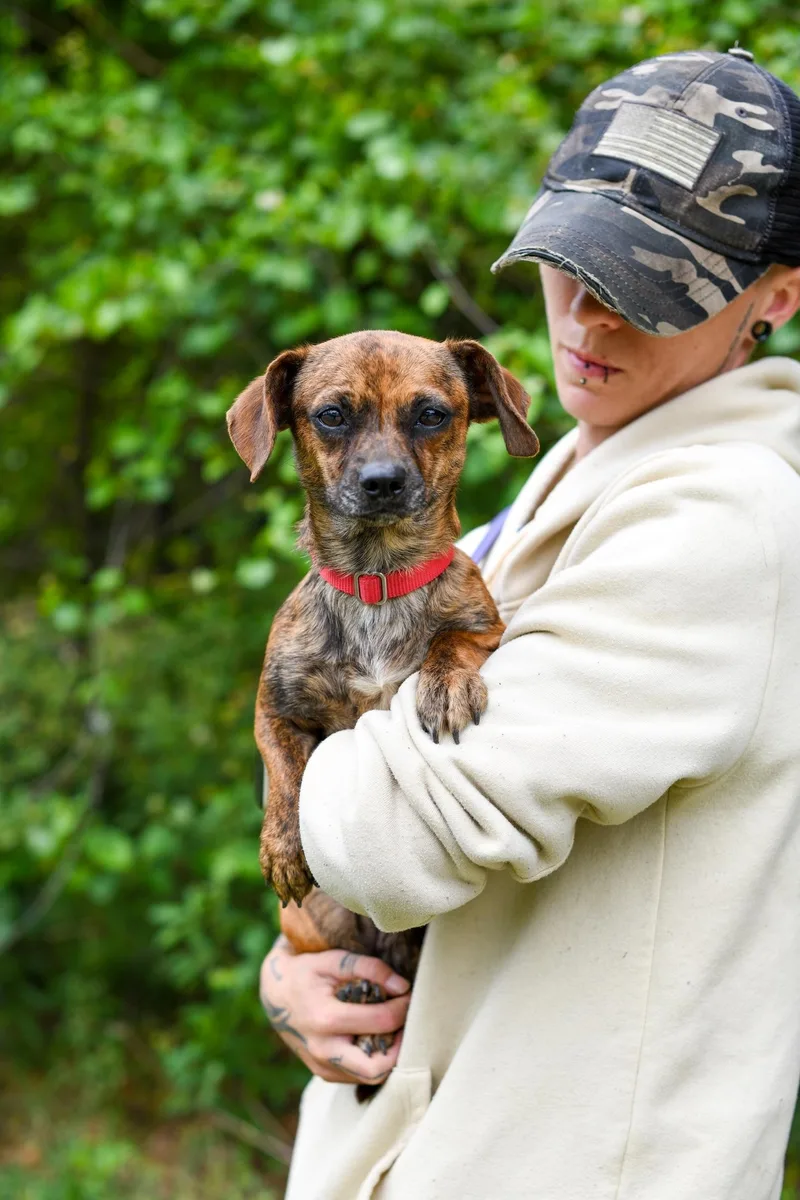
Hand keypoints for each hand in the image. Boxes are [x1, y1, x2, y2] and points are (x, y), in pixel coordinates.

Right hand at [260, 935, 411, 1085]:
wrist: (273, 994)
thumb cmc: (306, 972)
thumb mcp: (333, 960)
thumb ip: (370, 968)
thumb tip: (403, 987)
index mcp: (326, 1019)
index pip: (381, 1021)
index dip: (403, 1007)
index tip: (408, 994)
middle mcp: (323, 1049)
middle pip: (377, 1067)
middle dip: (400, 1046)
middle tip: (405, 1023)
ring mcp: (321, 1065)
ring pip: (369, 1076)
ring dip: (387, 1056)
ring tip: (391, 1029)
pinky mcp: (322, 1072)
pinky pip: (356, 1076)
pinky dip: (371, 1060)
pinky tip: (373, 1037)